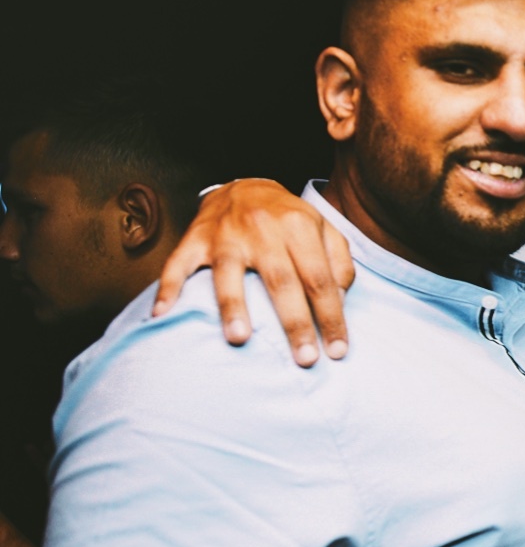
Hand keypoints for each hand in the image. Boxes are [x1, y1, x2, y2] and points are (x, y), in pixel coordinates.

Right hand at [152, 179, 355, 367]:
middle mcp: (263, 229)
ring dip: (233, 307)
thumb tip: (340, 300)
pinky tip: (163, 314)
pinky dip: (169, 288)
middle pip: (281, 281)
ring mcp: (225, 234)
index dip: (331, 316)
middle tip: (304, 359)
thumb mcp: (325, 231)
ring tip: (240, 339)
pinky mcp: (194, 239)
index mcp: (299, 226)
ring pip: (228, 273)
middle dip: (294, 322)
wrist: (244, 187)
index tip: (337, 351)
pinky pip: (178, 265)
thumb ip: (339, 264)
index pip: (319, 279)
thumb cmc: (290, 221)